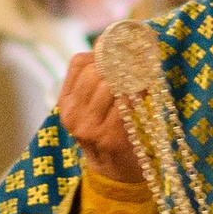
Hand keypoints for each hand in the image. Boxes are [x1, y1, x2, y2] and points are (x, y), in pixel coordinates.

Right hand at [55, 53, 144, 190]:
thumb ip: (98, 79)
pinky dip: (139, 92)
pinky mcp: (109, 137)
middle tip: (138, 57)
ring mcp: (88, 127)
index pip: (78, 63)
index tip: (123, 46)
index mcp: (65, 102)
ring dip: (131, 75)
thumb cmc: (107, 131)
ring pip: (109, 85)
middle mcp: (72, 114)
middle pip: (94, 71)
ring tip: (144, 73)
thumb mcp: (92, 107)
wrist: (113, 171)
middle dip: (119, 61)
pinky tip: (147, 88)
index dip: (101, 50)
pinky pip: (125, 103)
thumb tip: (115, 41)